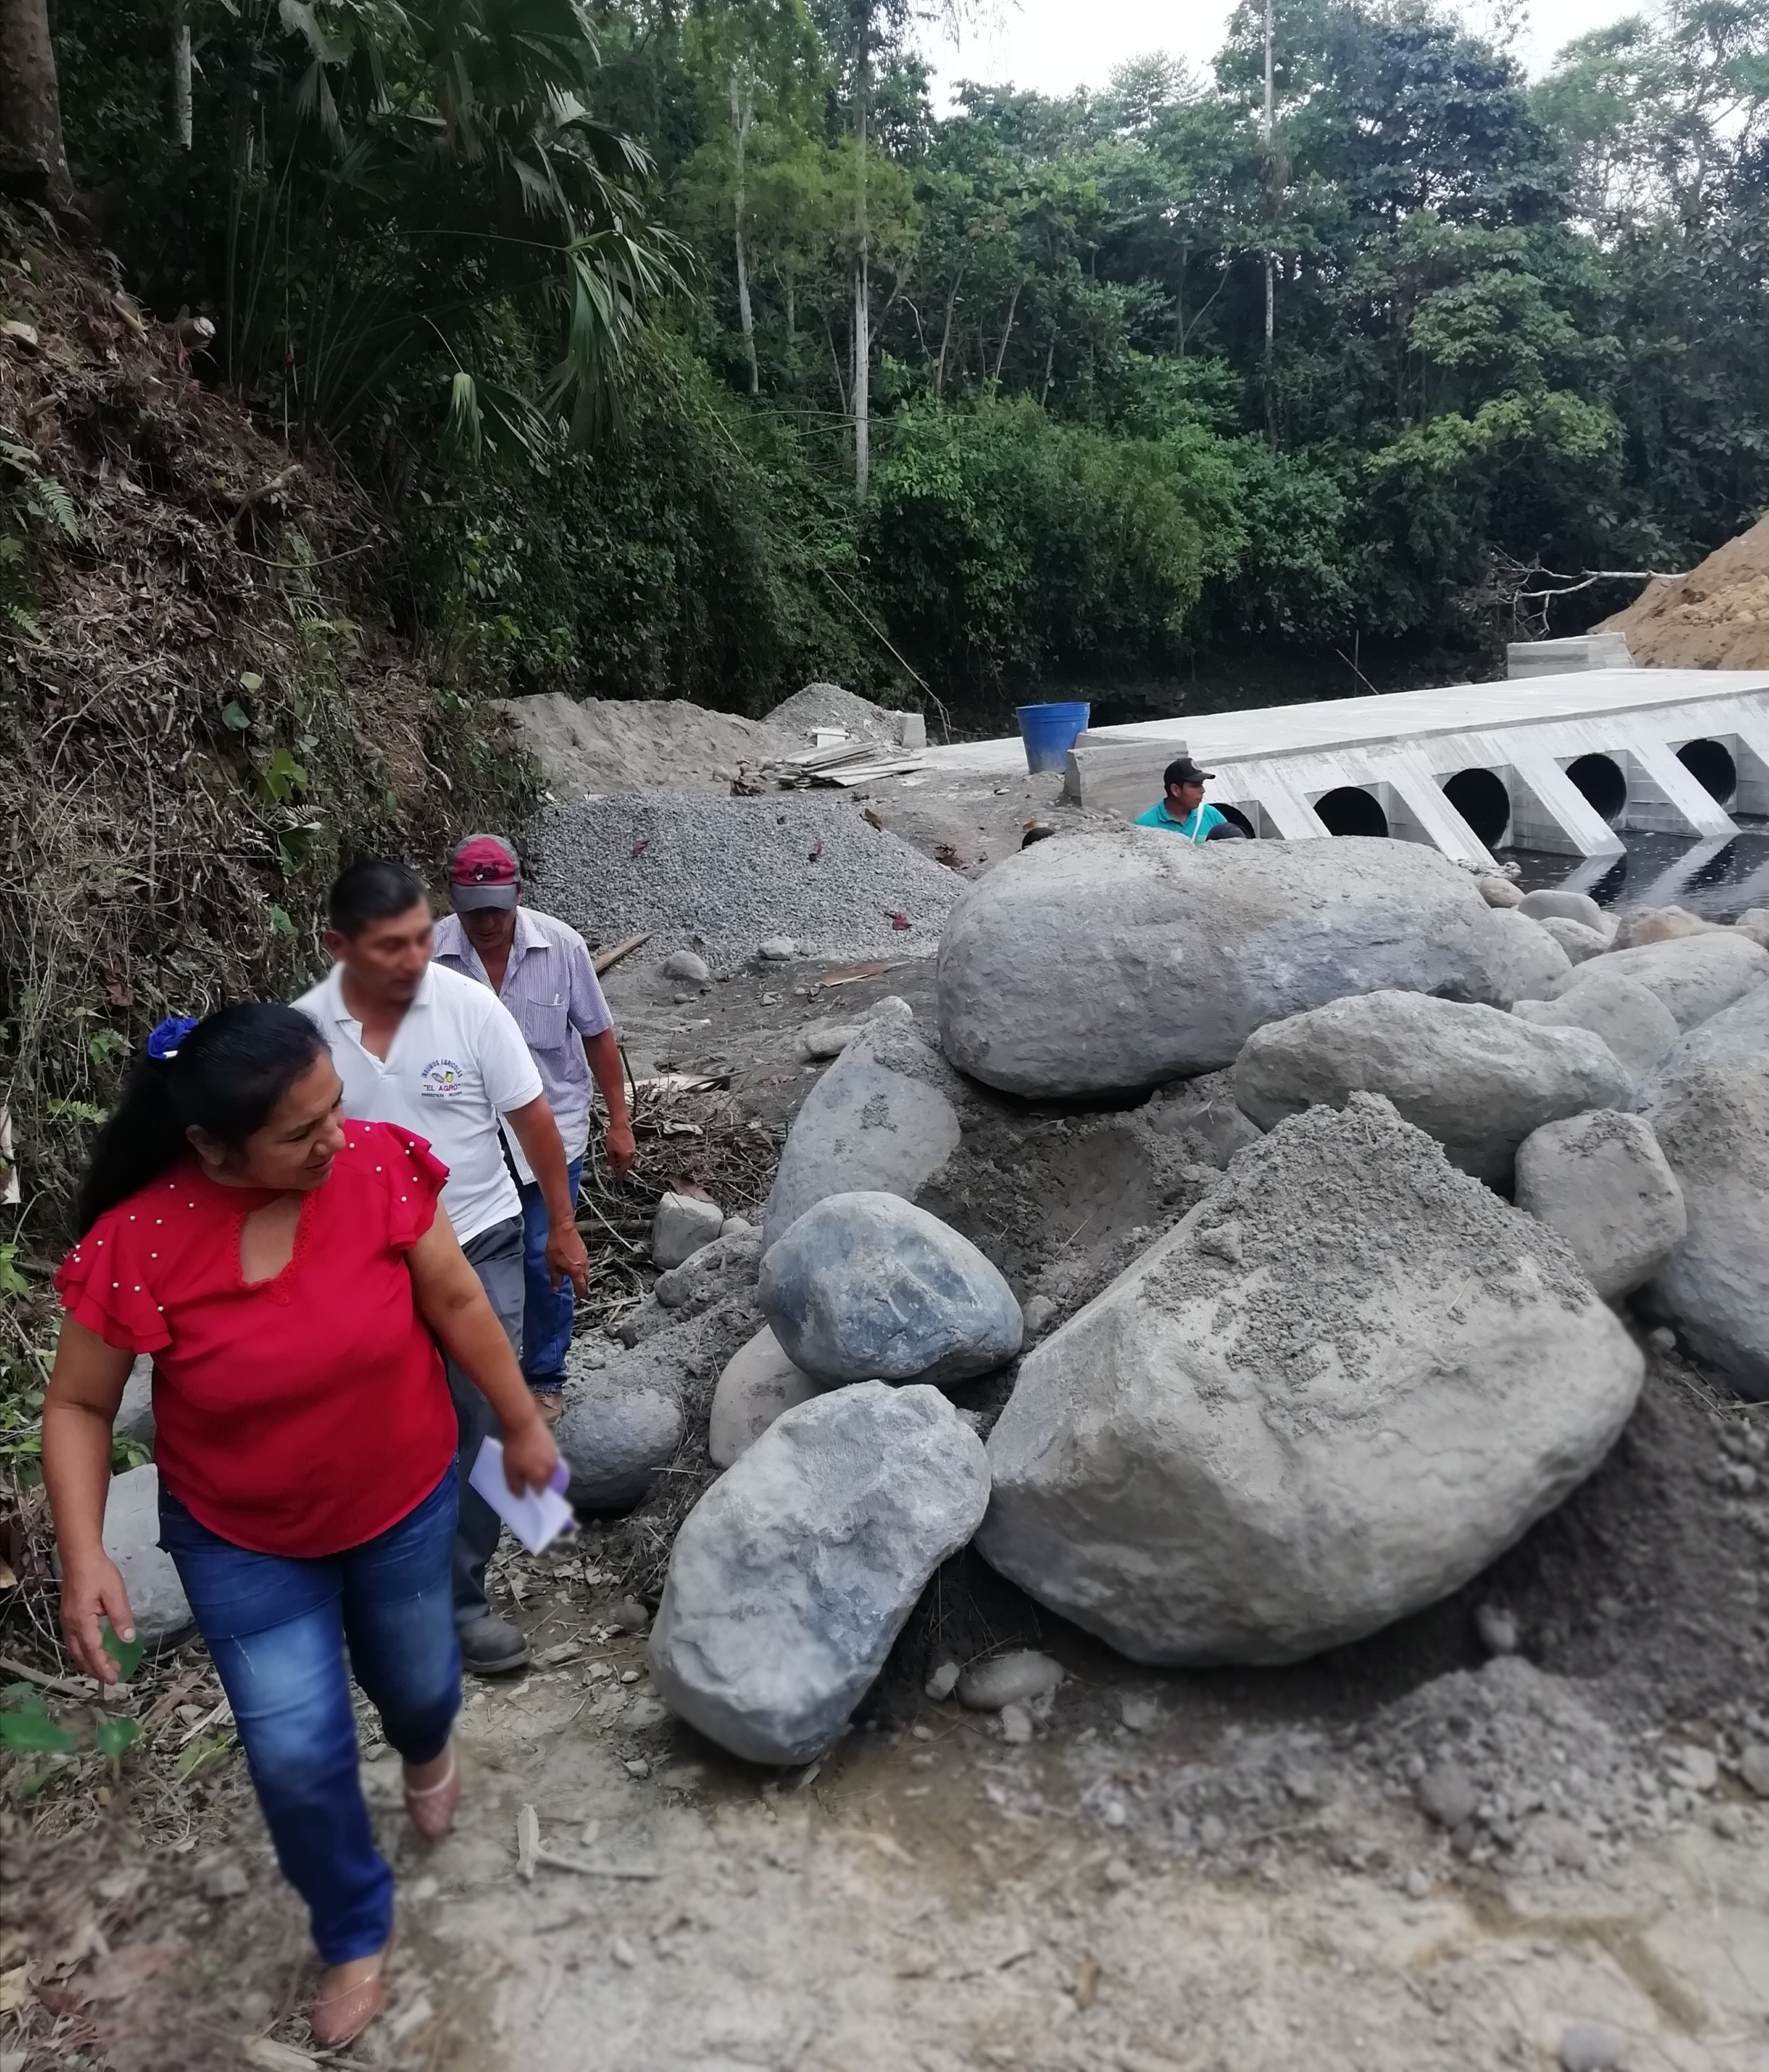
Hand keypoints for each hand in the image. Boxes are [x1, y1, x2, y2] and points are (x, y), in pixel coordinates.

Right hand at [60, 1554, 136, 1684]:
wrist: (79, 1557)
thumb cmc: (98, 1573)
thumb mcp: (115, 1593)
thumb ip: (121, 1618)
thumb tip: (127, 1639)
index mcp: (82, 1621)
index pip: (93, 1651)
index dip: (103, 1666)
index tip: (114, 1678)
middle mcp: (70, 1625)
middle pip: (81, 1655)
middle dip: (95, 1669)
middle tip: (112, 1677)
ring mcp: (67, 1621)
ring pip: (74, 1650)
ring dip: (88, 1662)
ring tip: (104, 1668)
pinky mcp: (68, 1616)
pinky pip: (73, 1641)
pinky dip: (83, 1652)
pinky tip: (92, 1651)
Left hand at [502, 1414, 558, 1495]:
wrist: (523, 1423)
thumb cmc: (515, 1450)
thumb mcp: (510, 1472)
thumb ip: (516, 1487)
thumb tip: (521, 1496)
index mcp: (542, 1477)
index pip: (539, 1491)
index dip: (531, 1491)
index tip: (524, 1486)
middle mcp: (552, 1468)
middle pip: (545, 1479)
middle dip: (537, 1479)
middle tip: (525, 1473)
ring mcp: (554, 1455)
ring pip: (548, 1467)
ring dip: (540, 1467)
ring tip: (528, 1461)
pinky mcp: (553, 1443)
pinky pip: (548, 1456)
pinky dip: (542, 1456)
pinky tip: (533, 1451)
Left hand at [545, 1219, 590, 1298]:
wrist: (563, 1228)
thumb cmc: (557, 1244)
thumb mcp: (552, 1265)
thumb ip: (555, 1278)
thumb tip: (556, 1288)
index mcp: (576, 1271)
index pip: (581, 1286)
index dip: (580, 1294)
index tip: (578, 1297)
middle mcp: (583, 1265)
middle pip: (586, 1279)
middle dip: (583, 1286)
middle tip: (578, 1289)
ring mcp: (585, 1256)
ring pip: (586, 1271)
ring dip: (582, 1276)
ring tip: (575, 1278)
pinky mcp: (584, 1250)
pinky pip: (585, 1263)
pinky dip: (581, 1267)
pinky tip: (574, 1265)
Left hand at [604, 1115, 636, 1179]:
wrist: (620, 1124)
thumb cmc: (615, 1135)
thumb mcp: (609, 1150)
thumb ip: (610, 1161)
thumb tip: (610, 1168)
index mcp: (626, 1156)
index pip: (623, 1169)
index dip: (619, 1174)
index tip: (616, 1177)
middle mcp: (631, 1153)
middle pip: (627, 1165)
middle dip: (622, 1169)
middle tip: (617, 1171)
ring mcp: (633, 1148)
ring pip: (629, 1159)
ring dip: (623, 1162)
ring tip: (617, 1163)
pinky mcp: (633, 1144)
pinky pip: (630, 1153)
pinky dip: (625, 1156)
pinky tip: (620, 1154)